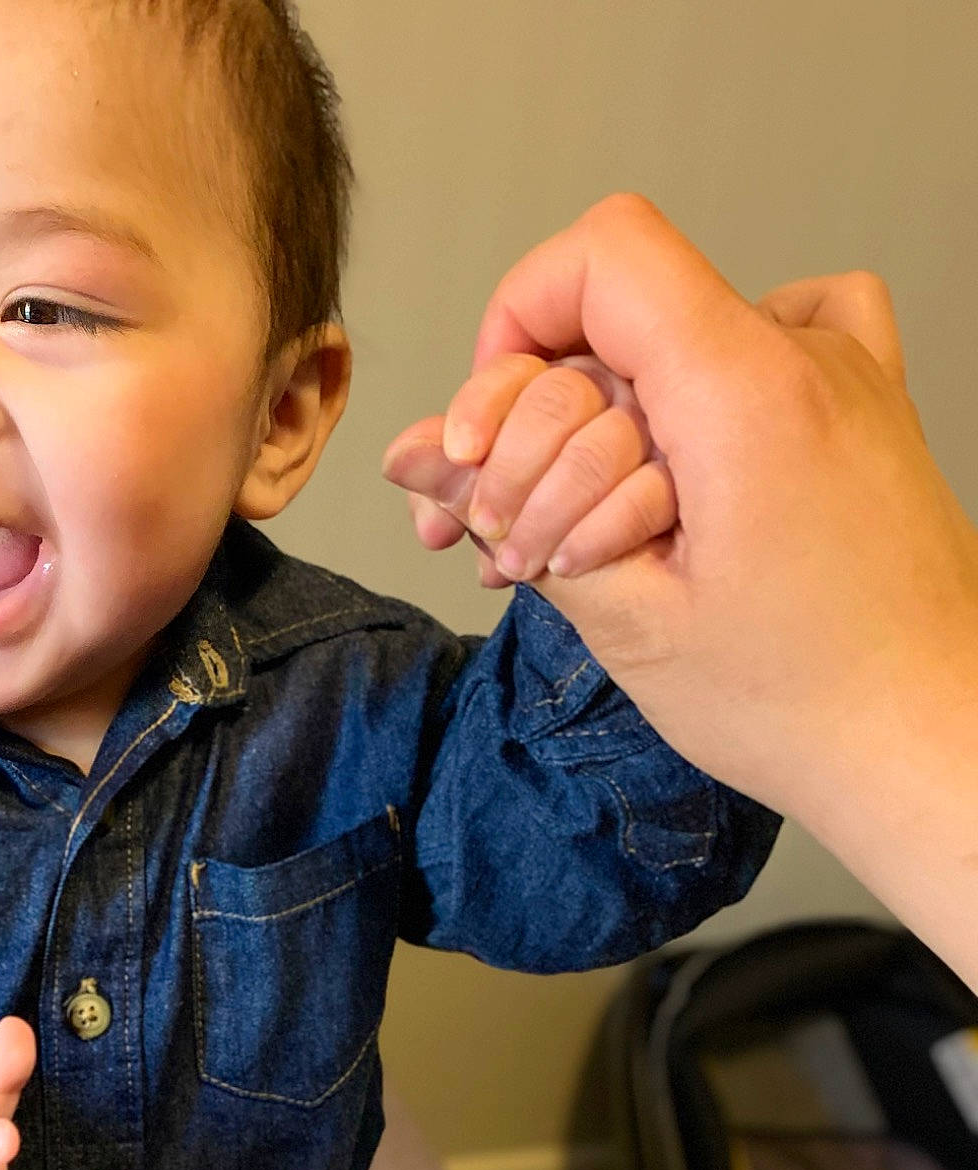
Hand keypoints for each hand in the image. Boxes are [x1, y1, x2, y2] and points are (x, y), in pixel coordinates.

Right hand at [397, 193, 977, 989]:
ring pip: (676, 345)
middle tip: (507, 541)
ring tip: (582, 549)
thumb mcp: (624, 616)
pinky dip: (703, 396)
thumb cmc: (804, 703)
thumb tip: (415, 452)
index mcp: (745, 390)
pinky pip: (768, 341)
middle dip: (536, 428)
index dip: (517, 320)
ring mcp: (844, 374)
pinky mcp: (864, 405)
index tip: (489, 427)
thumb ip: (507, 510)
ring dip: (603, 436)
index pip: (601, 256)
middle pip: (619, 321)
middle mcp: (804, 356)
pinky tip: (685, 470)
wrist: (925, 743)